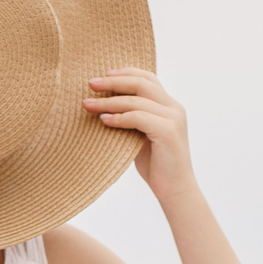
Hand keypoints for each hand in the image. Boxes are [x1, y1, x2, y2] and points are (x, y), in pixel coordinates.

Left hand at [85, 67, 192, 193]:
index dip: (125, 73)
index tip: (102, 75)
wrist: (175, 190)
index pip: (148, 78)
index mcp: (169, 105)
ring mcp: (173, 118)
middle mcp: (174, 108)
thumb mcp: (140, 136)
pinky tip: (103, 120)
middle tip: (90, 83)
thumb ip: (131, 119)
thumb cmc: (155, 165)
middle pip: (141, 83)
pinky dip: (119, 117)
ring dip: (109, 101)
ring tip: (88, 104)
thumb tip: (103, 107)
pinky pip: (139, 118)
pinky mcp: (168, 132)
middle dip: (113, 81)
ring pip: (137, 100)